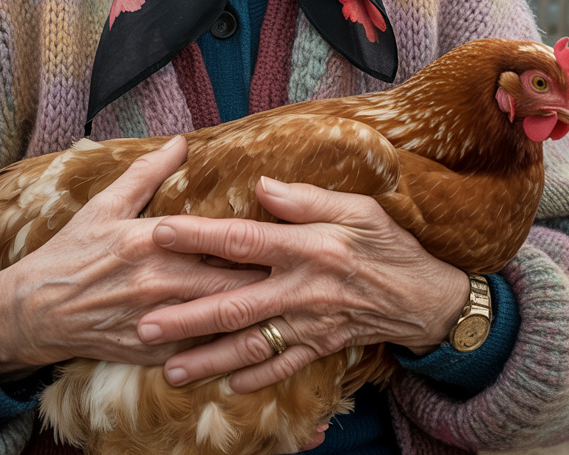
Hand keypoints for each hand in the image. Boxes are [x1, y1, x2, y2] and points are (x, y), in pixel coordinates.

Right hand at [0, 136, 268, 380]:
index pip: (216, 238)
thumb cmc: (71, 252)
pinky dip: (223, 344)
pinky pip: (195, 351)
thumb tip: (182, 141)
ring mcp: (153, 321)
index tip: (288, 233)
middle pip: (227, 282)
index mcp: (150, 241)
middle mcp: (156, 282)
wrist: (32, 311)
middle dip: (266, 279)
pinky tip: (251, 337)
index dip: (255, 239)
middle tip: (301, 270)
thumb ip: (147, 173)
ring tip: (289, 303)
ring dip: (251, 313)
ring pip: (218, 320)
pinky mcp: (147, 352)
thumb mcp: (105, 205)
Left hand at [136, 177, 470, 391]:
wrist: (425, 296)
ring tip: (169, 370)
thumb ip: (307, 199)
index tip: (160, 232)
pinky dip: (252, 378)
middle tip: (143, 324)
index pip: (242, 240)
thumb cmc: (389, 243)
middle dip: (186, 317)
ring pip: (249, 345)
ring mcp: (309, 324)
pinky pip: (281, 367)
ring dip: (207, 359)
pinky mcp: (320, 347)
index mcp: (307, 248)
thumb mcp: (357, 209)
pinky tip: (224, 383)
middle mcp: (302, 290)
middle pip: (233, 304)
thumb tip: (262, 186)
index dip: (199, 237)